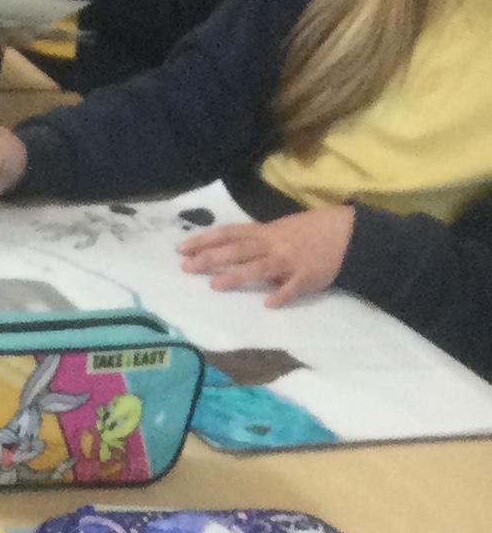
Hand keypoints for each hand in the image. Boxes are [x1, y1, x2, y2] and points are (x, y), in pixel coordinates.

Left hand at [178, 204, 355, 306]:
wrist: (350, 233)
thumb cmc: (313, 230)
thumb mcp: (283, 229)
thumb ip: (258, 241)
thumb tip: (232, 253)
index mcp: (266, 232)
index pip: (229, 233)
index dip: (205, 240)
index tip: (182, 248)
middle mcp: (274, 244)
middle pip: (238, 250)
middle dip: (211, 258)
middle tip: (186, 267)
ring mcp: (290, 261)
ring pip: (259, 268)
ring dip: (237, 276)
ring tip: (215, 285)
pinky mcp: (306, 276)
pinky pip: (292, 287)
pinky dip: (281, 295)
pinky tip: (268, 304)